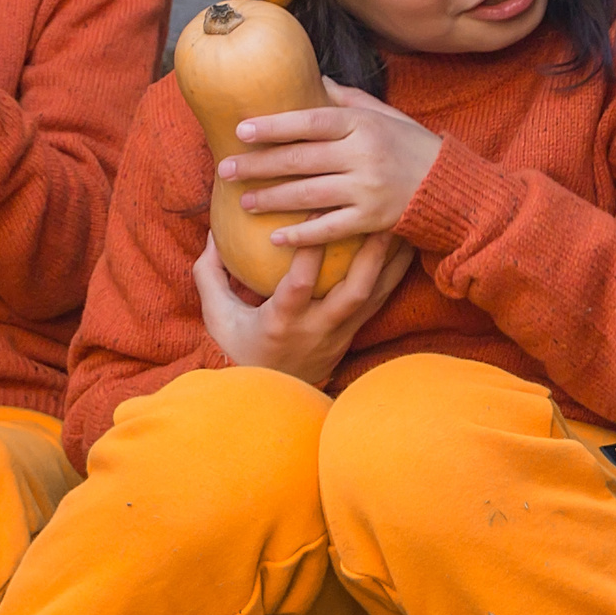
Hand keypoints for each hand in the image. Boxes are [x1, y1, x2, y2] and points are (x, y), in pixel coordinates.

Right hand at [195, 231, 415, 387]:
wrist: (266, 402)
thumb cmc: (239, 351)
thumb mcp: (217, 316)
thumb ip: (211, 274)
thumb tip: (214, 233)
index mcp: (282, 322)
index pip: (298, 284)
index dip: (309, 250)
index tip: (316, 211)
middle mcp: (316, 330)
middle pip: (353, 293)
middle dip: (371, 255)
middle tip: (380, 219)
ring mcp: (338, 335)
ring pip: (374, 298)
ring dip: (391, 262)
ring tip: (404, 226)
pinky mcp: (352, 337)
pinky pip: (378, 304)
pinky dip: (392, 276)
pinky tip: (405, 251)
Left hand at [219, 81, 444, 248]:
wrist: (450, 186)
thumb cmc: (412, 146)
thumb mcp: (385, 115)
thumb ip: (347, 99)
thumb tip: (313, 79)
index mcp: (363, 125)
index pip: (310, 122)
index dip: (274, 126)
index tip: (241, 130)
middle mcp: (364, 155)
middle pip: (302, 160)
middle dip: (260, 165)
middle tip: (225, 169)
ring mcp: (368, 189)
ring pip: (310, 195)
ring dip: (272, 199)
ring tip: (243, 201)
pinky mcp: (374, 220)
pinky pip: (330, 229)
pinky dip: (302, 236)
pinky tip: (276, 238)